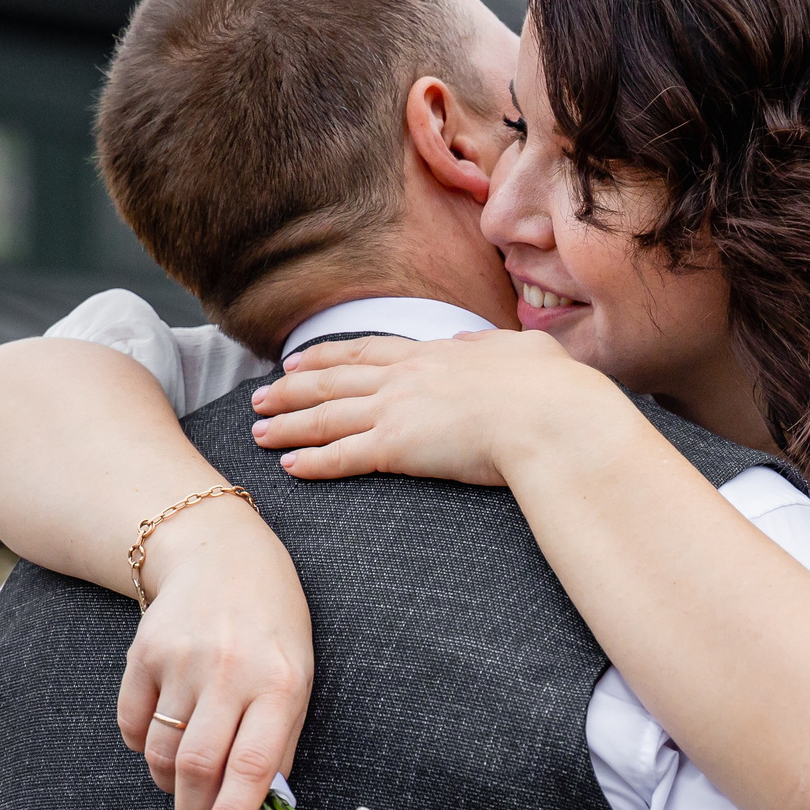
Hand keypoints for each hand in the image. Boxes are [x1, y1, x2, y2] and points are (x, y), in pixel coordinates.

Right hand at [116, 500, 314, 809]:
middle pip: (199, 766)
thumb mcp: (298, 678)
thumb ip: (279, 742)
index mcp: (281, 683)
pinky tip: (164, 733)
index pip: (254, 766)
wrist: (221, 554)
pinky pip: (132, 726)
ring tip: (185, 778)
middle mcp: (230, 670)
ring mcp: (182, 660)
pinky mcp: (143, 653)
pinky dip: (144, 746)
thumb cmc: (271, 629)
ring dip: (170, 783)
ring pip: (162, 753)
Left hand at [247, 330, 622, 484]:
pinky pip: (343, 456)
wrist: (552, 416)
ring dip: (289, 424)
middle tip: (259, 397)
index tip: (298, 359)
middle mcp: (407, 378)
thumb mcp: (521, 352)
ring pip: (327, 417)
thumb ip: (489, 346)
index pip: (366, 352)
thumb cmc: (550, 390)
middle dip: (292, 389)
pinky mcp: (399, 448)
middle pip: (333, 381)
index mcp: (435, 355)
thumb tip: (468, 342)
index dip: (327, 356)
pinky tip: (289, 467)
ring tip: (258, 433)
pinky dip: (313, 461)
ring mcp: (399, 411)